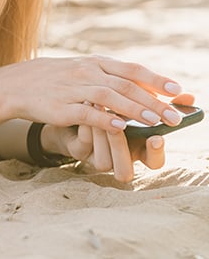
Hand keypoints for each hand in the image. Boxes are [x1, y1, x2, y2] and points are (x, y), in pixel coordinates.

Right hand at [0, 54, 183, 134]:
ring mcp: (74, 89)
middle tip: (176, 116)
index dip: (156, 80)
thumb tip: (145, 88)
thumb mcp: (83, 70)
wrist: (18, 85)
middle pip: (126, 84)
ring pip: (110, 97)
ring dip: (135, 109)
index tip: (179, 90)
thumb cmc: (57, 80)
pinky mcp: (63, 107)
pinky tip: (121, 127)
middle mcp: (87, 72)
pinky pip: (87, 113)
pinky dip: (105, 119)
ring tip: (156, 122)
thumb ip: (111, 77)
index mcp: (95, 63)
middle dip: (154, 101)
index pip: (131, 69)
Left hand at [46, 93, 194, 181]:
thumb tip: (188, 96)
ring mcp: (98, 157)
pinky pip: (83, 145)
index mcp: (140, 148)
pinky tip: (85, 106)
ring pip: (103, 160)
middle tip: (121, 125)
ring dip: (102, 134)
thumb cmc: (115, 104)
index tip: (156, 137)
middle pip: (125, 169)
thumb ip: (160, 100)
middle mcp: (120, 158)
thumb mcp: (136, 100)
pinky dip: (86, 127)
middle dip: (122, 145)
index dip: (156, 154)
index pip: (155, 162)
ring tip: (99, 107)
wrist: (77, 107)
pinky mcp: (79, 150)